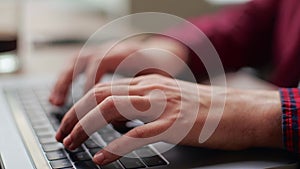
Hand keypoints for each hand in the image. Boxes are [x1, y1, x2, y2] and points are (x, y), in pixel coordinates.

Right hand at [49, 36, 187, 105]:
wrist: (165, 54)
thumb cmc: (163, 70)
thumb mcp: (157, 83)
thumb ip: (137, 99)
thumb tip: (115, 121)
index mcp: (127, 52)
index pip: (99, 65)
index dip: (89, 87)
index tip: (86, 112)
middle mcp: (113, 48)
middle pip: (81, 61)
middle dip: (67, 85)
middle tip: (59, 110)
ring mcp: (105, 50)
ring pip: (76, 61)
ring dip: (63, 82)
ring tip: (54, 102)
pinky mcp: (102, 55)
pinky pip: (79, 64)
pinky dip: (69, 78)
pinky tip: (63, 93)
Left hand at [55, 74, 282, 164]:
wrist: (240, 112)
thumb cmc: (206, 109)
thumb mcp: (169, 100)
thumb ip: (144, 105)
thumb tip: (119, 122)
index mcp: (149, 83)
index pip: (103, 89)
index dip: (80, 106)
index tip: (69, 123)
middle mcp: (151, 90)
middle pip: (100, 97)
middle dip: (75, 116)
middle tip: (63, 135)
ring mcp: (162, 106)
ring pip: (111, 110)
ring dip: (86, 128)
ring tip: (73, 144)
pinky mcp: (174, 125)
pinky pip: (136, 135)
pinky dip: (114, 147)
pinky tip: (102, 157)